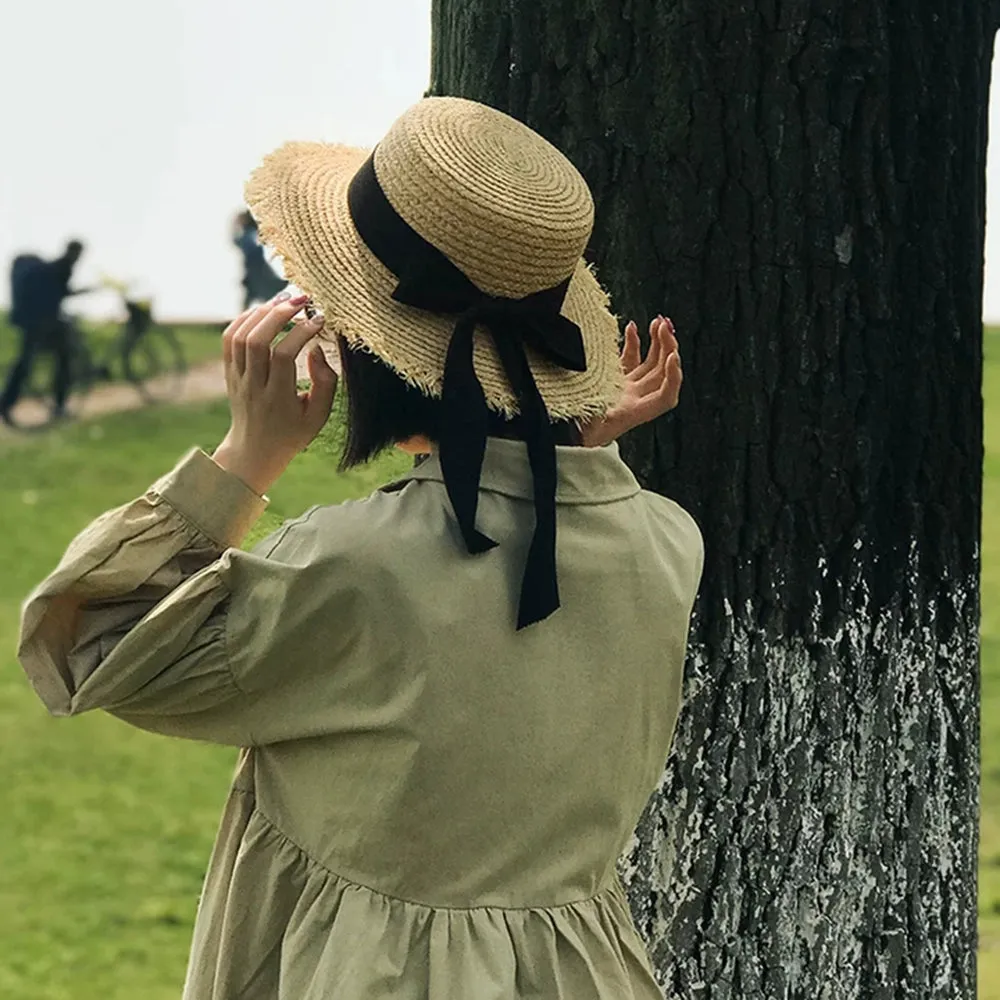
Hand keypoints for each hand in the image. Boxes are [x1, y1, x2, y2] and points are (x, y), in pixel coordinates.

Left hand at [212, 294, 336, 494]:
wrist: (255, 451)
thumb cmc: (292, 433)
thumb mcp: (318, 416)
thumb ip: (325, 383)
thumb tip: (316, 349)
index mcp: (278, 399)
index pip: (284, 357)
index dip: (301, 333)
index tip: (320, 320)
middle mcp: (253, 387)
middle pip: (256, 341)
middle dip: (279, 314)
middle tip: (301, 299)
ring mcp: (237, 379)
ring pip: (240, 336)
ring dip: (261, 312)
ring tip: (284, 300)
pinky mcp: (229, 373)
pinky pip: (229, 339)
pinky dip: (243, 319)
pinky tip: (262, 310)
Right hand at [581, 315, 681, 447]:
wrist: (561, 437)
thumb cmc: (572, 434)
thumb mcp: (585, 424)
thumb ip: (597, 406)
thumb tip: (605, 392)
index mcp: (631, 414)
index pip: (665, 397)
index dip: (673, 378)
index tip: (672, 356)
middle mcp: (633, 402)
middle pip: (662, 375)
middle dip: (668, 349)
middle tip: (664, 327)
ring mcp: (625, 390)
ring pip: (650, 365)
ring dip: (657, 343)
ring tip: (658, 323)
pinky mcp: (613, 382)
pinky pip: (630, 360)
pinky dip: (634, 344)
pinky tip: (633, 327)